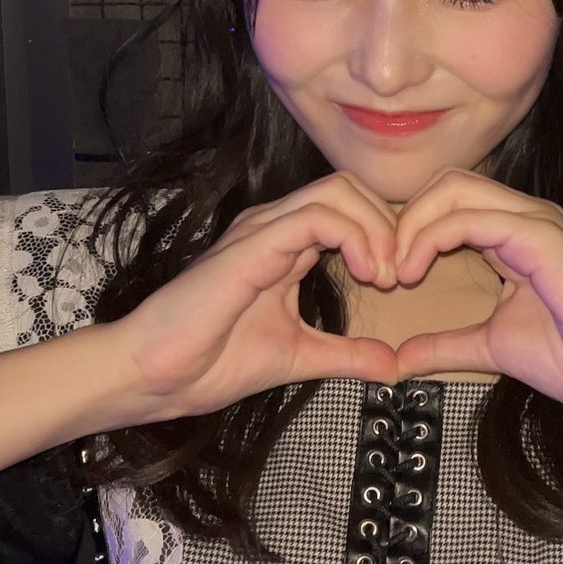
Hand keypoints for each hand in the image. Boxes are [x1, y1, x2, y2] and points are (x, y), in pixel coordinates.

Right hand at [108, 173, 401, 421]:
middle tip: (402, 275)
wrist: (160, 376)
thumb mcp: (301, 357)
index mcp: (284, 244)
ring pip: (340, 191)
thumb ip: (348, 354)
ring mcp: (262, 229)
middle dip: (390, 225)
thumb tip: (394, 365)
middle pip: (351, 187)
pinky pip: (318, 216)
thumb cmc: (212, 362)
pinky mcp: (253, 243)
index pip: (350, 208)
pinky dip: (357, 238)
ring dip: (379, 229)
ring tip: (386, 275)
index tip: (402, 282)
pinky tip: (369, 274)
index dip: (387, 235)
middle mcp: (274, 226)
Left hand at [391, 170, 562, 427]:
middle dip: (404, 220)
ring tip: (394, 271)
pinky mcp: (538, 235)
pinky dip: (429, 238)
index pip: (450, 203)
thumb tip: (402, 358)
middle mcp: (526, 217)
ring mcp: (535, 221)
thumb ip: (447, 345)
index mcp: (518, 235)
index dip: (410, 231)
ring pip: (452, 189)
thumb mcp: (492, 348)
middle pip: (446, 184)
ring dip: (410, 226)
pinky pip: (467, 217)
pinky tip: (412, 271)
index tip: (386, 277)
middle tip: (382, 269)